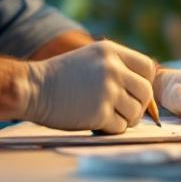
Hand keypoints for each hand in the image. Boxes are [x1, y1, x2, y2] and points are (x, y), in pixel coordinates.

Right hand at [21, 40, 155, 133]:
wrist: (32, 88)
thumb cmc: (60, 78)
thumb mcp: (90, 58)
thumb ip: (116, 67)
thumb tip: (145, 92)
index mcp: (111, 51)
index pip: (148, 67)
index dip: (144, 82)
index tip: (134, 92)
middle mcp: (112, 68)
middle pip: (146, 92)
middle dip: (139, 105)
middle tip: (123, 111)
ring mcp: (107, 90)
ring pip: (136, 112)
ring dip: (125, 119)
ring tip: (107, 116)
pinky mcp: (99, 113)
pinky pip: (120, 127)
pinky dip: (111, 129)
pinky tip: (96, 122)